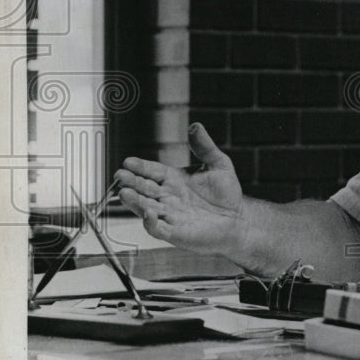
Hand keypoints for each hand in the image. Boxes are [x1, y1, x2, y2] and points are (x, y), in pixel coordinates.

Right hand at [115, 122, 244, 255]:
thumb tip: (196, 126)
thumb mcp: (218, 164)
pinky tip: (148, 214)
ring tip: (124, 193)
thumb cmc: (227, 193)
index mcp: (174, 179)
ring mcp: (170, 215)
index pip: (152, 171)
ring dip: (134, 202)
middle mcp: (168, 197)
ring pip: (145, 208)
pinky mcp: (176, 233)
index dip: (140, 166)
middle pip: (144, 189)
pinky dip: (150, 223)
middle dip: (131, 182)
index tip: (129, 161)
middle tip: (121, 175)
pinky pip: (158, 229)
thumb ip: (205, 147)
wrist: (238, 219)